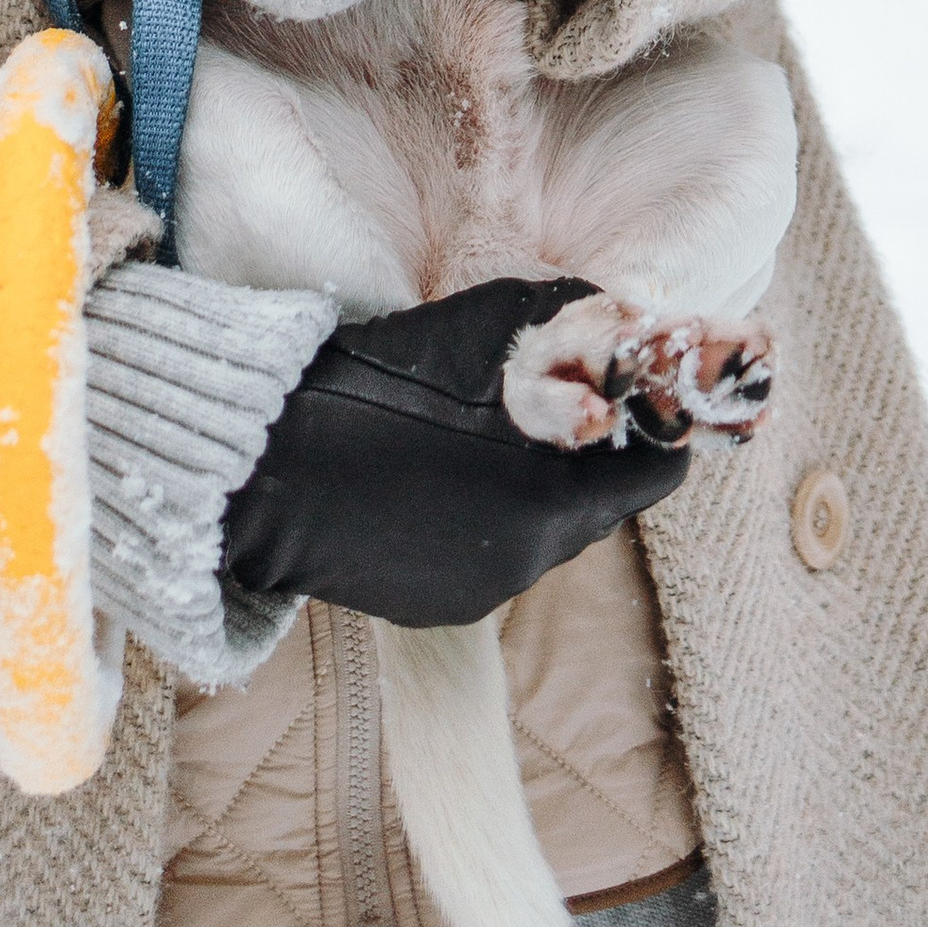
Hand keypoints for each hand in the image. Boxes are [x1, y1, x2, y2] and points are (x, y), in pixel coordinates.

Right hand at [221, 276, 692, 628]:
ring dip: (532, 486)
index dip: (650, 425)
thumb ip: (572, 321)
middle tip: (552, 399)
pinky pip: (488, 556)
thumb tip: (625, 323)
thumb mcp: (490, 326)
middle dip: (588, 452)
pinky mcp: (432, 606)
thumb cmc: (382, 384)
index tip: (629, 390)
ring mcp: (478, 593)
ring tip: (479, 433)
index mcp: (553, 503)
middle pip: (600, 503)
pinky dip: (481, 516)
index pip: (658, 475)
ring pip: (542, 532)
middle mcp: (528, 564)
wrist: (270, 464)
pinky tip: (434, 473)